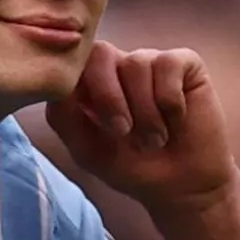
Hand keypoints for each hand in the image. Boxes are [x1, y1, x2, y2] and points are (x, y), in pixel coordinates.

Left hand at [45, 41, 239, 211]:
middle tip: (122, 132)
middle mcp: (120, 67)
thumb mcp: (87, 150)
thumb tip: (55, 83)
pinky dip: (170, 101)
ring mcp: (152, 63)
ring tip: (154, 139)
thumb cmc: (134, 167)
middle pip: (101, 53)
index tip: (89, 118)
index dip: (77, 82)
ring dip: (145, 112)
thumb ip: (63, 117)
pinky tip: (176, 121)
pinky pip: (168, 65)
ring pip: (136, 64)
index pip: (74, 61)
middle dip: (108, 96)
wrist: (183, 186)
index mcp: (92, 83)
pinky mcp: (184, 64)